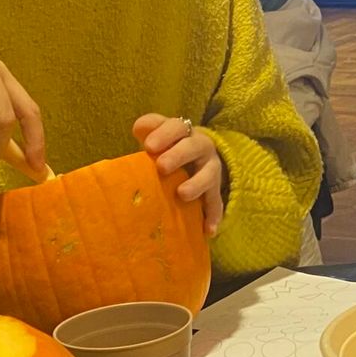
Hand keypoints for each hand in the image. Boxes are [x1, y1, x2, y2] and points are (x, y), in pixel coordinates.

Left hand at [134, 113, 222, 236]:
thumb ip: (148, 130)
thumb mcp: (157, 136)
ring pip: (209, 175)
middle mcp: (201, 148)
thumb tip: (138, 128)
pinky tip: (208, 230)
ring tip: (182, 194)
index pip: (177, 126)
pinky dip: (213, 216)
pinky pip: (216, 203)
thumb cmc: (167, 148)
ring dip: (197, 184)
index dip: (164, 134)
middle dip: (179, 156)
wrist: (195, 159)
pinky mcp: (214, 191)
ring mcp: (211, 170)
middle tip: (162, 167)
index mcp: (184, 133)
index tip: (149, 146)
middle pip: (194, 147)